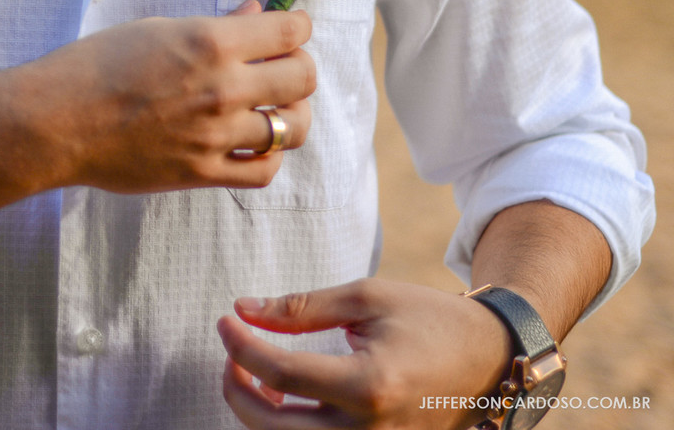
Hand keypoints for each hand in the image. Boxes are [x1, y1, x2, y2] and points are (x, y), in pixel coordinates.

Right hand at [21, 0, 313, 193]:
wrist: (56, 121)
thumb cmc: (96, 66)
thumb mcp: (155, 29)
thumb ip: (214, 25)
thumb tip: (254, 15)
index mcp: (210, 41)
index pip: (289, 31)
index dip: (299, 27)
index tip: (292, 30)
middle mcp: (222, 88)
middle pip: (302, 79)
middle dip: (301, 68)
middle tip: (285, 67)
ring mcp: (215, 134)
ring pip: (292, 128)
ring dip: (293, 114)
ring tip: (278, 108)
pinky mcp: (202, 172)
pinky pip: (263, 171)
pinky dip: (270, 156)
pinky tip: (256, 144)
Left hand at [216, 278, 512, 428]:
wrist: (490, 358)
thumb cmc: (429, 319)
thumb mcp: (366, 298)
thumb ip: (299, 308)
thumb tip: (242, 310)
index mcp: (369, 385)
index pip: (279, 373)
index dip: (240, 345)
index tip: (224, 320)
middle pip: (271, 427)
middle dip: (235, 388)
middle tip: (231, 352)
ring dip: (255, 412)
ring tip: (255, 371)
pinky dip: (286, 426)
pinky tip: (283, 394)